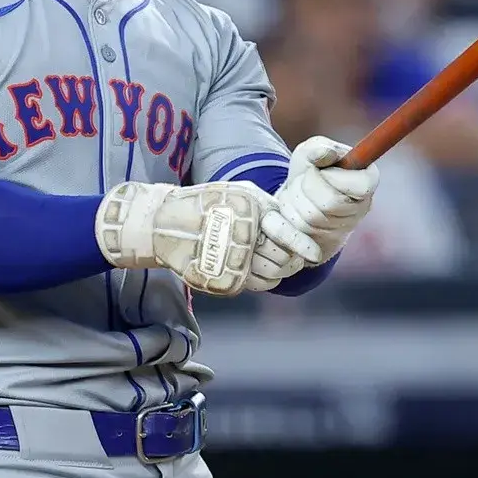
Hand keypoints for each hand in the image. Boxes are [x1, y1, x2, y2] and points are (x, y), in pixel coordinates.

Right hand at [96, 181, 315, 296]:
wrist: (165, 224)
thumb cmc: (207, 204)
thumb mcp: (240, 192)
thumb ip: (266, 205)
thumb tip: (290, 222)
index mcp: (251, 212)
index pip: (287, 235)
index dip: (302, 246)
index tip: (312, 254)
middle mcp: (244, 237)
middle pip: (284, 260)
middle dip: (289, 260)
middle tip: (288, 256)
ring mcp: (233, 261)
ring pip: (272, 278)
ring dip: (274, 272)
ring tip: (264, 261)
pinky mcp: (224, 279)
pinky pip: (254, 285)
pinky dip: (258, 280)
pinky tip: (250, 268)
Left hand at [264, 136, 380, 264]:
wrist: (298, 195)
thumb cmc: (311, 169)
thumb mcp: (312, 150)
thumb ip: (319, 148)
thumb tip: (325, 153)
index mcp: (367, 181)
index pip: (361, 186)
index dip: (333, 177)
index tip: (321, 170)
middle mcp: (362, 208)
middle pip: (330, 202)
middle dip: (307, 186)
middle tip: (304, 178)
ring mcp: (343, 230)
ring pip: (311, 218)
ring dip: (294, 199)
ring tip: (297, 191)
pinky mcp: (322, 245)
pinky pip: (298, 232)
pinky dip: (287, 215)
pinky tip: (292, 206)